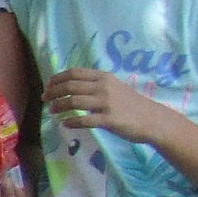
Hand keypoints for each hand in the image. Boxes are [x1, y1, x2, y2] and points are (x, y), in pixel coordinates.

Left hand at [42, 68, 176, 146]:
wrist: (152, 119)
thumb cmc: (131, 104)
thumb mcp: (114, 87)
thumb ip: (96, 85)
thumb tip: (71, 88)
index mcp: (104, 77)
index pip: (75, 73)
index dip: (58, 78)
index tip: (48, 85)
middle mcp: (104, 87)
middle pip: (71, 86)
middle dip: (54, 92)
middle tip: (45, 99)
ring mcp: (106, 103)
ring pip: (74, 102)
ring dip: (59, 106)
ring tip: (52, 111)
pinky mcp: (109, 120)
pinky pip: (84, 120)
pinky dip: (71, 122)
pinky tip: (65, 124)